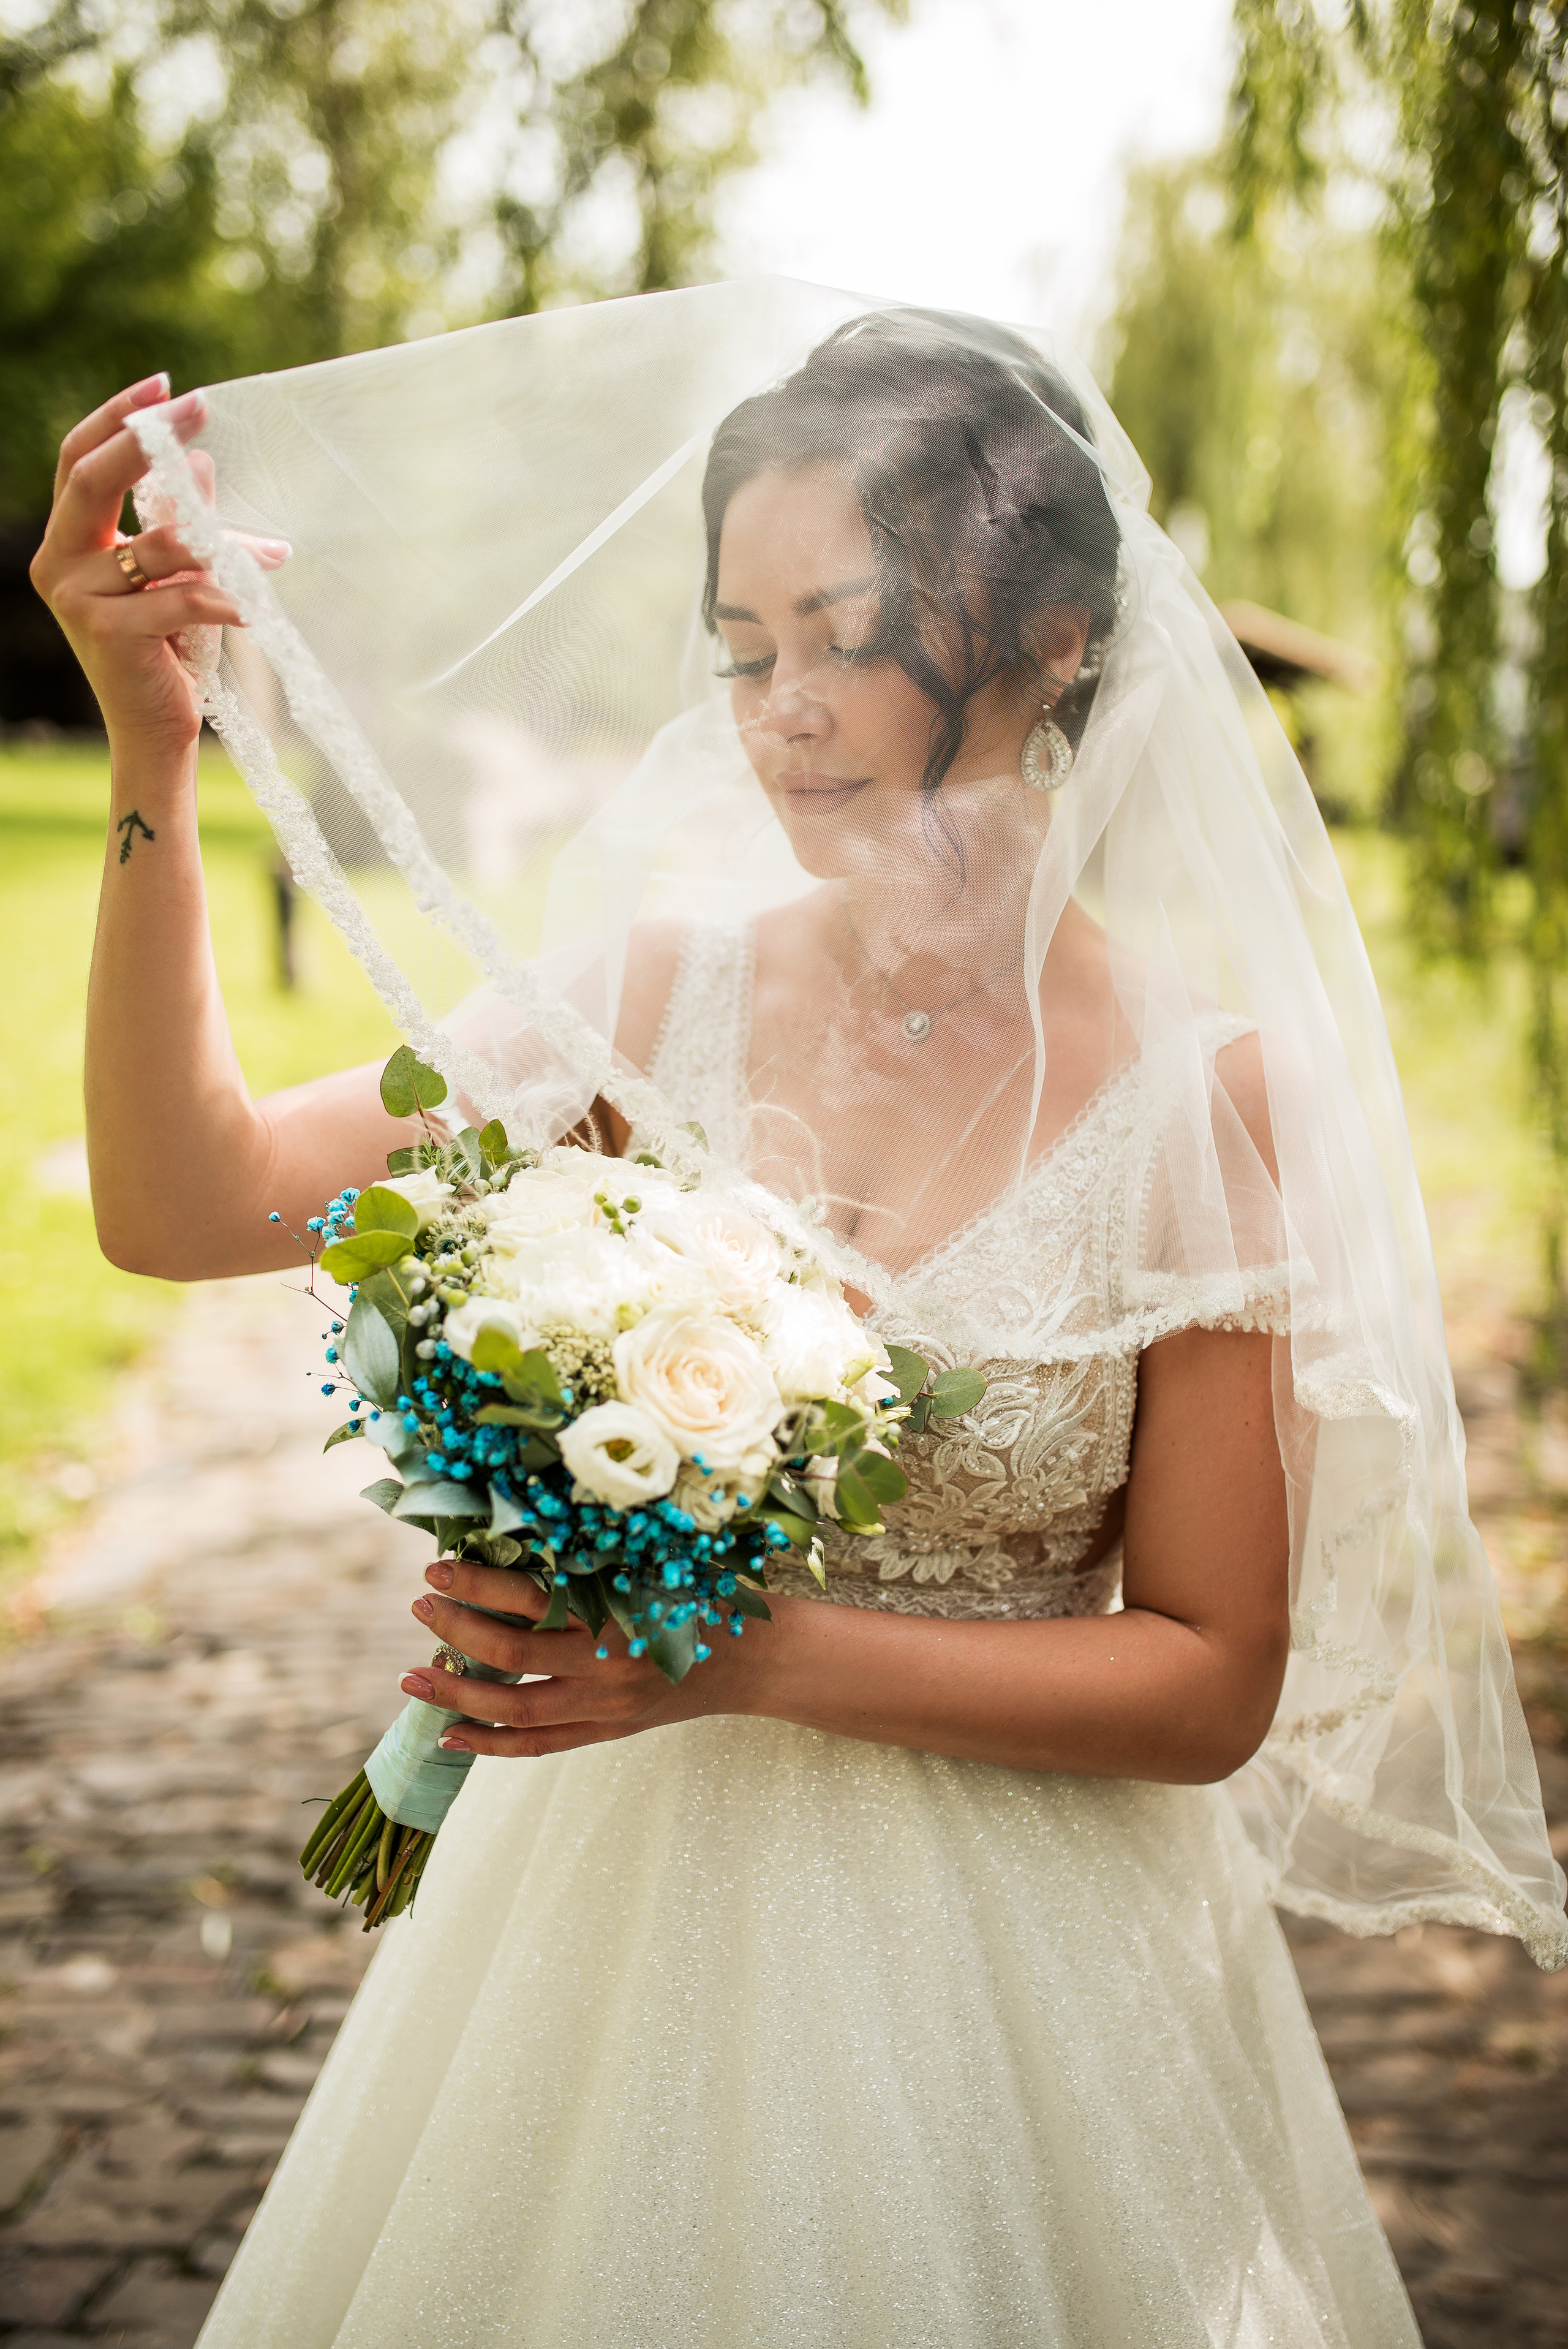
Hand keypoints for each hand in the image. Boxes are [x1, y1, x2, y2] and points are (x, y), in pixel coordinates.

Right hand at [28, 375, 290, 760]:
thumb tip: (199, 460)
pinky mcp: (110, 632)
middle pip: (93, 478)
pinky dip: (227, 598)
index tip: (164, 387)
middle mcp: (58, 563)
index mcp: (67, 543)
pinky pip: (183, 597)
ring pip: (162, 545)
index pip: (77, 460)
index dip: (116, 417)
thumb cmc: (167, 651)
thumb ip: (178, 522)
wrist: (155, 730)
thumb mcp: (173, 577)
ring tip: (272, 556)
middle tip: (200, 409)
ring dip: (224, 545)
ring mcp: (77, 599)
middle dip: (147, 438)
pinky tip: (256, 606)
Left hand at [398, 1556, 768, 1757]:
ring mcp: (606, 1707)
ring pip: (516, 1709)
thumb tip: (510, 1540)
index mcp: (617, 1613)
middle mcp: (608, 1665)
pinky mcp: (608, 1732)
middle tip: (418, 1606)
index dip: (477, 1585)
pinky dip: (491, 1745)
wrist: (752, 1659)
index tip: (435, 1568)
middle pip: (512, 1657)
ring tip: (412, 1678)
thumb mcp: (649, 1565)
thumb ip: (588, 1562)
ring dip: (457, 1694)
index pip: (530, 1600)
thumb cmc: (700, 1594)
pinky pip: (539, 1746)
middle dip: (456, 1631)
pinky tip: (450, 1735)